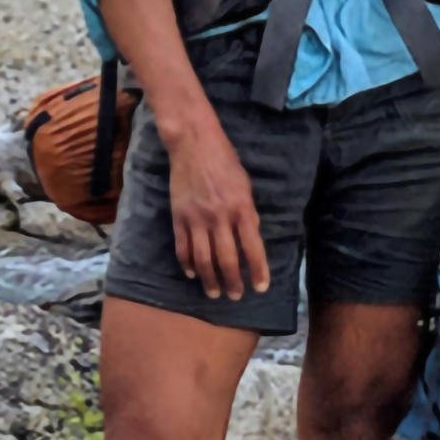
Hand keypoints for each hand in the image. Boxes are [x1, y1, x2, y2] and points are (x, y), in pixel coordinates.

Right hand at [165, 119, 270, 301]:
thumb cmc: (225, 161)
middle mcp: (220, 217)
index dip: (258, 271)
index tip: (260, 288)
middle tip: (236, 296)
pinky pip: (182, 246)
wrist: (194, 143)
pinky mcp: (179, 215)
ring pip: (204, 258)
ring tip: (214, 293)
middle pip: (227, 259)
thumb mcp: (245, 186)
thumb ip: (248, 213)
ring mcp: (197, 218)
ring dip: (210, 279)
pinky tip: (192, 273)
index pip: (253, 248)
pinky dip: (187, 263)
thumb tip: (249, 238)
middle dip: (233, 282)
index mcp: (242, 209)